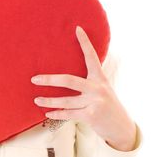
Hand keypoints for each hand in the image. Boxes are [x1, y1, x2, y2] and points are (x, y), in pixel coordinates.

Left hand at [31, 26, 136, 150]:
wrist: (122, 127)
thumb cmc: (106, 105)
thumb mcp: (102, 89)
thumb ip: (89, 81)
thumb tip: (67, 75)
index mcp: (100, 78)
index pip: (91, 57)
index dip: (85, 42)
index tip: (77, 28)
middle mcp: (98, 88)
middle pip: (69, 81)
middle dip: (50, 79)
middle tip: (34, 79)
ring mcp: (95, 102)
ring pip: (66, 101)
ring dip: (49, 101)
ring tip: (36, 99)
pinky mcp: (92, 116)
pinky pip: (69, 114)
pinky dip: (57, 114)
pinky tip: (47, 113)